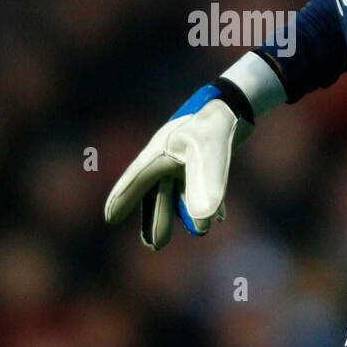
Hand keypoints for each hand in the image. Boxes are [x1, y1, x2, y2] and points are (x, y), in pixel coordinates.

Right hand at [104, 82, 254, 249]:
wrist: (236, 101)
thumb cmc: (215, 123)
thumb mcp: (210, 152)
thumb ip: (205, 186)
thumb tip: (203, 225)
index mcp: (160, 152)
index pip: (137, 179)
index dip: (123, 198)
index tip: (110, 217)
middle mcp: (170, 156)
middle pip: (158, 192)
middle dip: (157, 218)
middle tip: (155, 245)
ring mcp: (188, 157)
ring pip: (181, 191)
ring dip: (186, 212)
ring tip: (198, 232)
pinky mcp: (207, 158)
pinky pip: (204, 185)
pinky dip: (210, 201)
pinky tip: (219, 217)